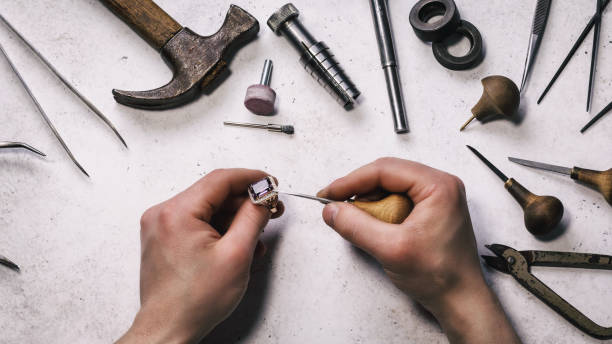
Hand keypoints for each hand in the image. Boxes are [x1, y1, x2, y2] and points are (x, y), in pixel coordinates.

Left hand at [117, 169, 282, 343]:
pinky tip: (237, 243)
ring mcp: (162, 226)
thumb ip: (253, 218)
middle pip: (214, 194)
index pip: (220, 180)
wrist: (169, 329)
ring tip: (256, 235)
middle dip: (245, 202)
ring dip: (234, 218)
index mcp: (177, 213)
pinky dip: (219, 229)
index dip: (251, 178)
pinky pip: (197, 222)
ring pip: (208, 208)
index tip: (269, 183)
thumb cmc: (193, 301)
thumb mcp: (236, 254)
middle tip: (269, 209)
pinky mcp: (164, 238)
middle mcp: (163, 214)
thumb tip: (262, 196)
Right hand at [317, 158, 519, 343]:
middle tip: (336, 205)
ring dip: (369, 200)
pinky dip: (380, 208)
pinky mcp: (432, 210)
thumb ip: (356, 227)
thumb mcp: (391, 250)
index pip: (385, 170)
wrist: (461, 300)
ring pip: (391, 186)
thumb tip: (332, 210)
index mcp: (438, 186)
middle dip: (359, 190)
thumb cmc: (440, 276)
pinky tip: (371, 223)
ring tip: (354, 218)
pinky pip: (398, 199)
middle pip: (387, 174)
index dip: (352, 181)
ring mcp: (437, 197)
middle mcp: (440, 186)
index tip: (329, 194)